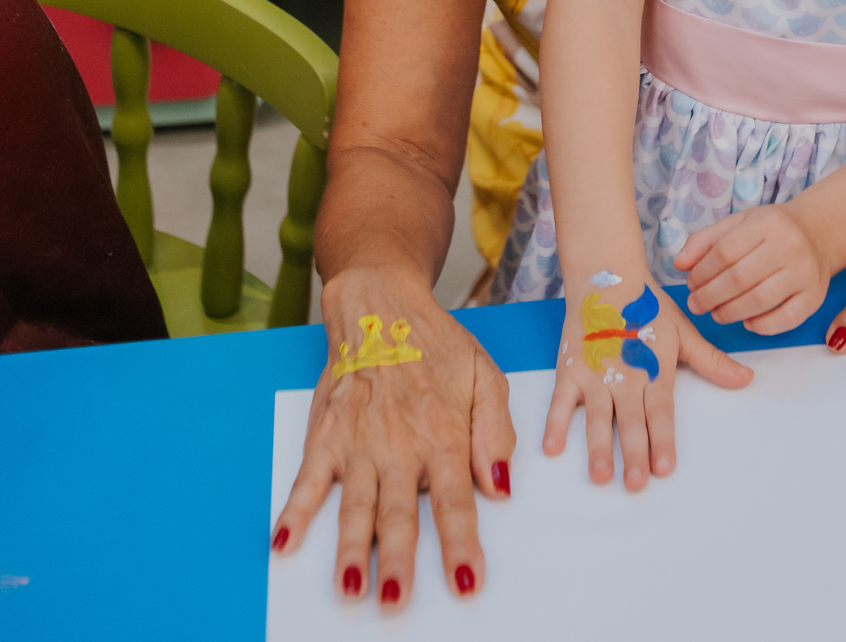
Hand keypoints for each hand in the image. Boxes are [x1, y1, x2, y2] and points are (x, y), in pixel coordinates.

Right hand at [270, 268, 515, 610]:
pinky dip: (294, 511)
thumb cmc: (436, 346)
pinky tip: (284, 542)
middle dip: (399, 561)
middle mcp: (400, 444)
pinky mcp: (326, 434)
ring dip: (351, 549)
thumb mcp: (485, 375)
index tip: (466, 582)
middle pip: (400, 513)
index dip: (460, 544)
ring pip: (355, 505)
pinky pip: (307, 478)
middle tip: (397, 601)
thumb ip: (496, 432)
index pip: (455, 501)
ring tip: (351, 587)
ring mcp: (359, 441)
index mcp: (443, 433)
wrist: (381, 305)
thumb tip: (502, 486)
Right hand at [543, 271, 751, 488]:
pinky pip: (560, 401)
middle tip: (636, 484)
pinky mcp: (569, 370)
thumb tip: (747, 379)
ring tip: (600, 475)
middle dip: (633, 453)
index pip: (660, 412)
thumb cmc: (646, 306)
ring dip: (597, 446)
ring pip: (597, 416)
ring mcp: (594, 374)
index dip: (662, 440)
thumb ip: (711, 361)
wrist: (607, 275)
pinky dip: (554, 424)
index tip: (665, 468)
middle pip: (630, 421)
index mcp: (653, 370)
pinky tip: (552, 449)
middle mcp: (624, 376)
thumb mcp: (683, 332)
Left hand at [674, 204, 830, 333]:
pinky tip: (746, 322)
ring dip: (730, 312)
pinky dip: (762, 326)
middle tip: (696, 304)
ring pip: (760, 300)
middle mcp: (789, 246)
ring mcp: (805, 272)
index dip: (702, 272)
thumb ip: (706, 240)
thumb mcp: (739, 223)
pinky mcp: (816, 296)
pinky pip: (786, 319)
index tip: (690, 283)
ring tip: (716, 313)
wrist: (819, 233)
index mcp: (767, 223)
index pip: (725, 251)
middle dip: (710, 295)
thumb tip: (679, 265)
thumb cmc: (772, 231)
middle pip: (740, 278)